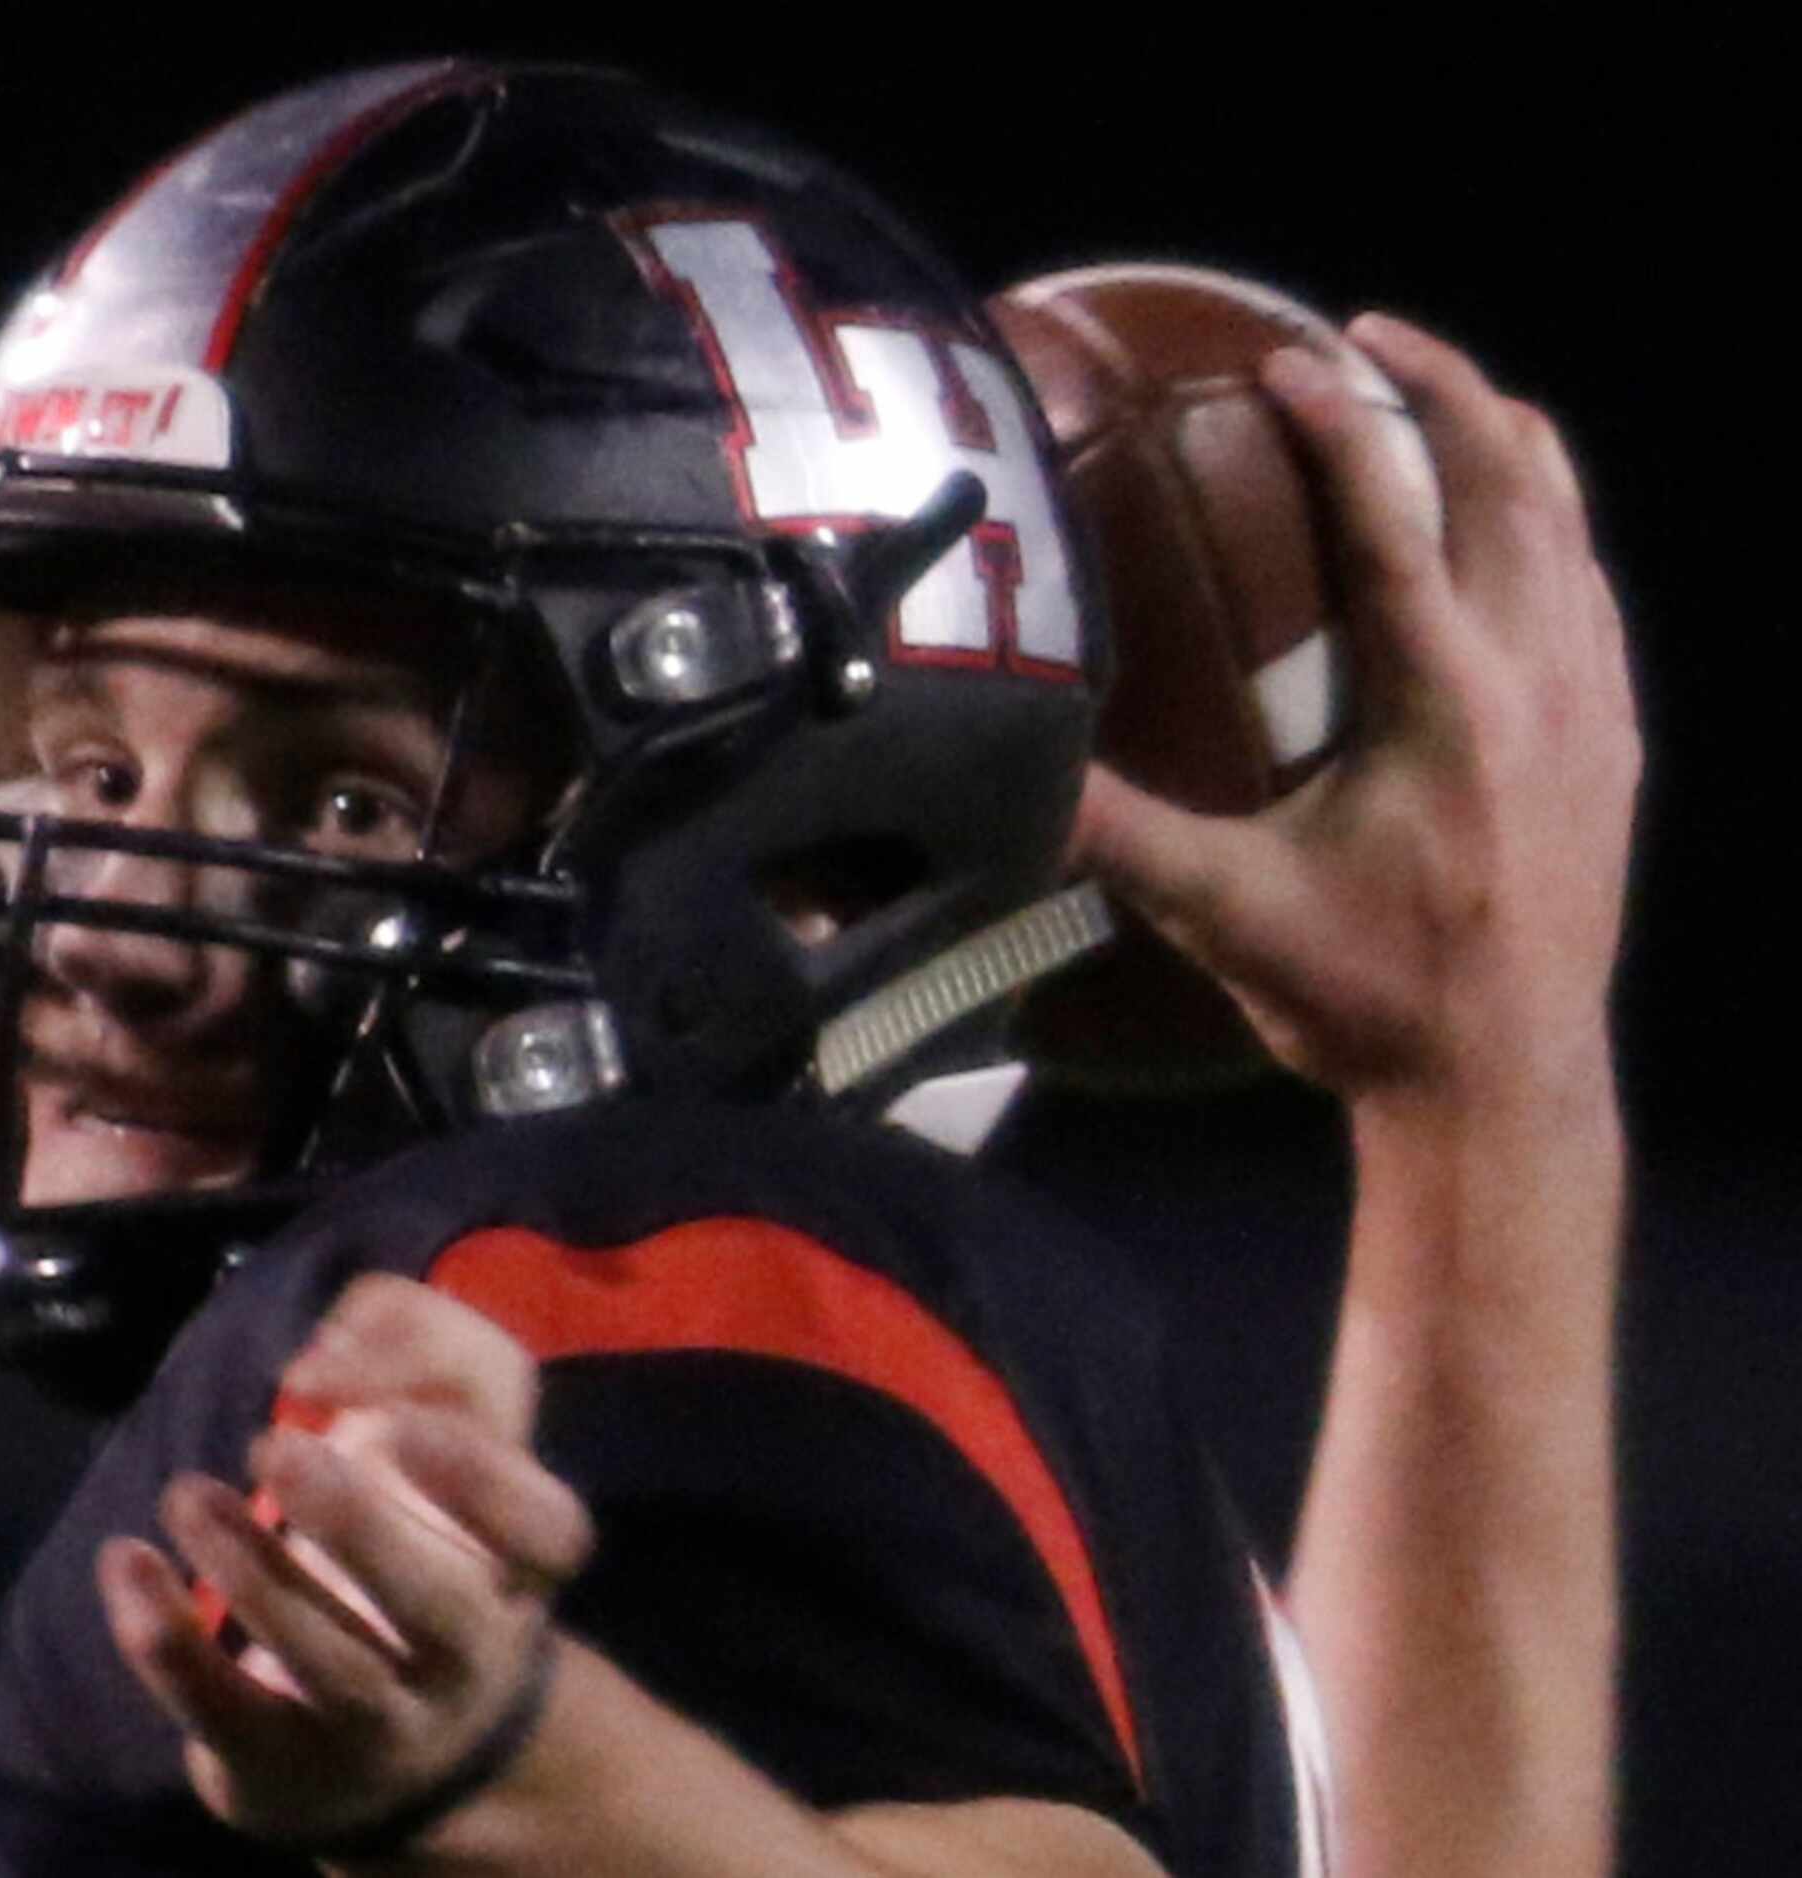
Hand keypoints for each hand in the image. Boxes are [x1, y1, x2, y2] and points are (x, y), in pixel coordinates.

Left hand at [98, 1276, 593, 1848]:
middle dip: (360, 1527)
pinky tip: (127, 1561)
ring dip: (248, 1568)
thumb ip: (415, 1361)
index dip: (482, 1480)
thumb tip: (335, 1336)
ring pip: (330, 1664)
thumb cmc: (410, 1549)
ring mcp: (386, 1725)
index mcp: (521, 1568)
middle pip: (441, 1608)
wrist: (393, 1749)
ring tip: (184, 1492)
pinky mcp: (289, 1768)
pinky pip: (226, 1711)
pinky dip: (165, 1639)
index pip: (548, 1530)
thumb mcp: (441, 1458)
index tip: (397, 1424)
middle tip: (275, 1448)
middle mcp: (470, 1653)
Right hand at [1068, 314, 1639, 1100]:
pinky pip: (1591, 587)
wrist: (1504, 1080)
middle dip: (1445, 383)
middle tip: (1368, 334)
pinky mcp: (1615, 739)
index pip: (1396, 519)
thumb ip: (1116, 835)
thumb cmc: (1365, 997)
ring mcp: (1592, 704)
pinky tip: (1503, 532)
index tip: (1285, 359)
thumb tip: (1009, 778)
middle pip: (1514, 478)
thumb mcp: (1225, 913)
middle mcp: (1538, 679)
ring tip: (1440, 395)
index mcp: (1446, 704)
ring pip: (1568, 522)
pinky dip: (1547, 523)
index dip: (1339, 422)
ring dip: (1505, 440)